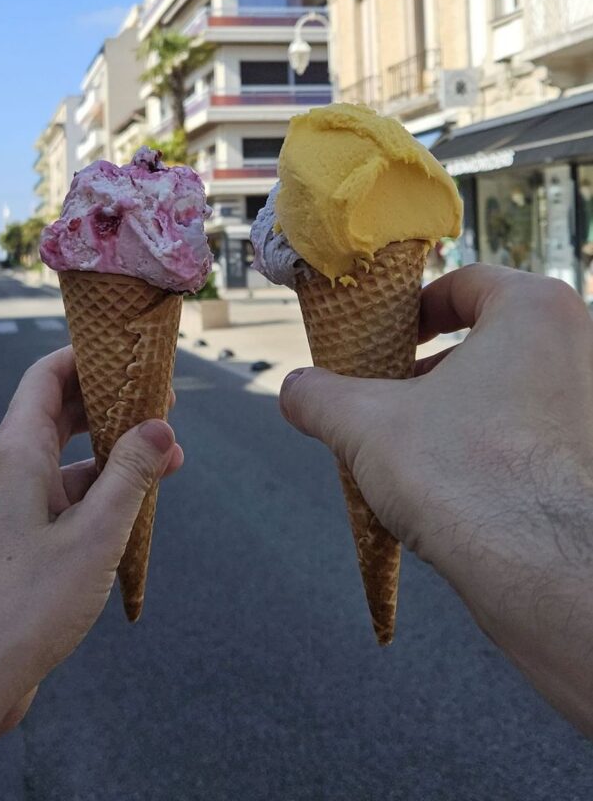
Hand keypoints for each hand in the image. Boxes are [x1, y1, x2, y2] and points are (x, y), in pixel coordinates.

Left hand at [0, 346, 182, 800]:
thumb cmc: (24, 607)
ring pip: (66, 460)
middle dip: (114, 406)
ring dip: (113, 457)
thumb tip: (160, 427)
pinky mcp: (14, 540)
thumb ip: (131, 474)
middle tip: (164, 408)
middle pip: (61, 413)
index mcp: (17, 451)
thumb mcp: (96, 534)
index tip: (136, 356)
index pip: (49, 374)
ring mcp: (9, 505)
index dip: (91, 356)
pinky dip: (97, 495)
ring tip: (167, 464)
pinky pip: (60, 498)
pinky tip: (134, 513)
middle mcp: (7, 469)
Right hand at [280, 264, 592, 735]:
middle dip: (428, 367)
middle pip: (487, 337)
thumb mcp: (365, 424)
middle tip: (386, 394)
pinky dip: (486, 445)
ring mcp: (589, 405)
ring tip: (407, 445)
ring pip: (509, 388)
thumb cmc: (467, 476)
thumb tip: (293, 391)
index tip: (384, 340)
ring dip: (454, 409)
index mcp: (535, 309)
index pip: (464, 283)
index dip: (411, 310)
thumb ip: (320, 396)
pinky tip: (448, 482)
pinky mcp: (587, 457)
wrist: (543, 574)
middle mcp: (578, 346)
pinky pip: (529, 433)